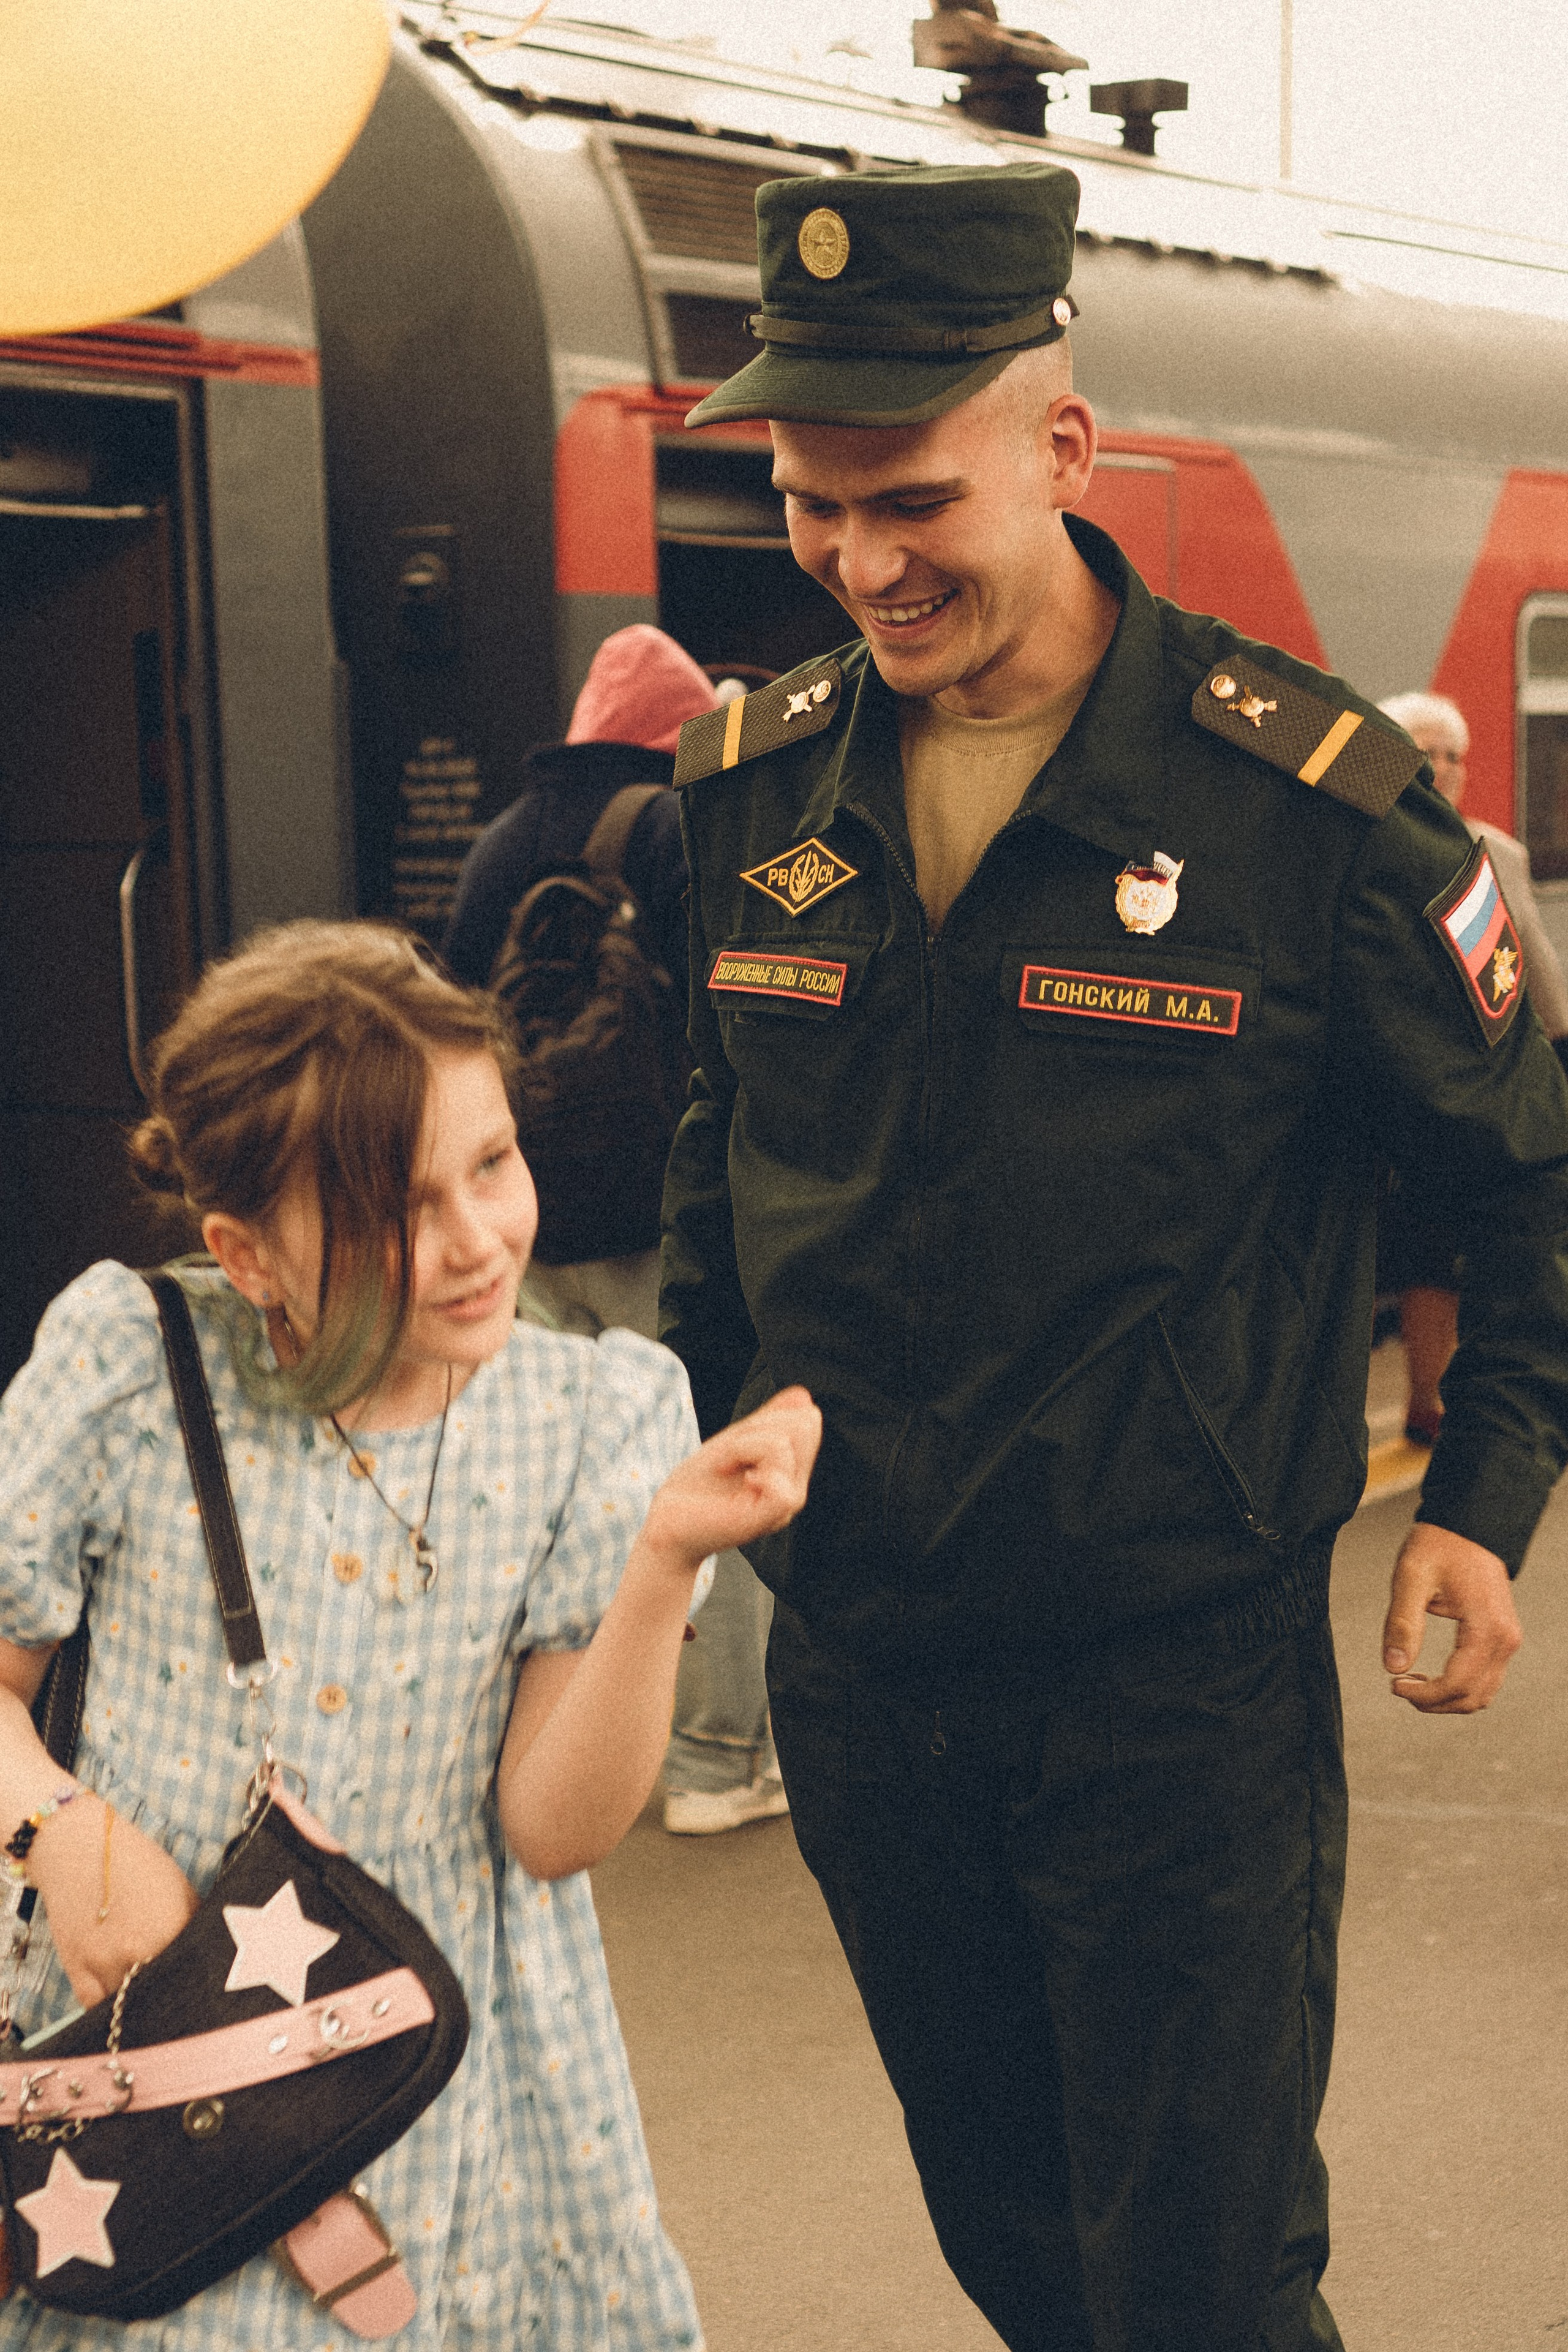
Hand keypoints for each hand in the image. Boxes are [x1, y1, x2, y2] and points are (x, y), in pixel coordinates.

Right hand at [29, 1796, 198, 2009]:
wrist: (77, 1849)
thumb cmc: (134, 1862)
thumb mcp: (179, 1887)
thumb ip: (194, 1923)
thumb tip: (211, 1951)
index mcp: (172, 1928)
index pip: (194, 1975)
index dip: (199, 1984)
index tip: (202, 1989)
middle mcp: (140, 1951)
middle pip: (163, 1995)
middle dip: (172, 1998)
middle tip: (180, 1999)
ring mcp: (106, 1963)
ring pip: (130, 2007)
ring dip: (140, 2005)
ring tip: (149, 2001)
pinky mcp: (77, 1969)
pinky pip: (96, 2009)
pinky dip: (109, 2010)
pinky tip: (121, 2004)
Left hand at [641, 1386, 821, 1571]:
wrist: (667, 1527)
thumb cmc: (695, 1491)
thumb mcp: (734, 1444)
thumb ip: (768, 1421)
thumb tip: (803, 1396)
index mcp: (789, 1472)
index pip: (808, 1419)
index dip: (771, 1416)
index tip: (738, 1443)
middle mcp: (795, 1488)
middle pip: (805, 1424)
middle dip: (759, 1426)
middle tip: (730, 1456)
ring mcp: (785, 1505)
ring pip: (784, 1444)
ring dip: (742, 1445)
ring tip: (725, 1467)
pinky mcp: (770, 1517)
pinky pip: (780, 1477)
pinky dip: (749, 1463)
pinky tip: (737, 1481)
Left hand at [1382, 1522, 1520, 1713]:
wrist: (1467, 1527)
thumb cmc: (1438, 1546)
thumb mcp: (1410, 1578)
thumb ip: (1402, 1623)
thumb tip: (1393, 1667)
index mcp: (1487, 1627)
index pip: (1457, 1683)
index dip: (1424, 1694)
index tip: (1394, 1685)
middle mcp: (1505, 1640)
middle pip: (1473, 1697)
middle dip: (1434, 1702)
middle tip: (1399, 1687)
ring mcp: (1508, 1640)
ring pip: (1482, 1694)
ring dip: (1447, 1699)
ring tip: (1412, 1682)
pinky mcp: (1503, 1638)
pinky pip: (1486, 1679)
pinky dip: (1459, 1687)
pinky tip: (1430, 1674)